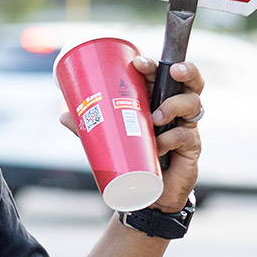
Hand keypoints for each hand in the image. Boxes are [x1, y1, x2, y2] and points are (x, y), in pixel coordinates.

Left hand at [58, 57, 203, 214]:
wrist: (147, 194)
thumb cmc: (132, 158)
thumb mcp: (110, 140)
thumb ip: (90, 127)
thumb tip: (64, 116)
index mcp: (157, 101)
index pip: (161, 75)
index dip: (154, 65)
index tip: (137, 62)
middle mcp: (176, 110)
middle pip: (191, 82)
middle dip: (185, 71)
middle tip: (172, 71)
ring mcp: (186, 127)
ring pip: (193, 104)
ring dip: (174, 106)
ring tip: (156, 119)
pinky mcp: (192, 148)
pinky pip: (186, 136)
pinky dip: (173, 138)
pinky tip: (160, 145)